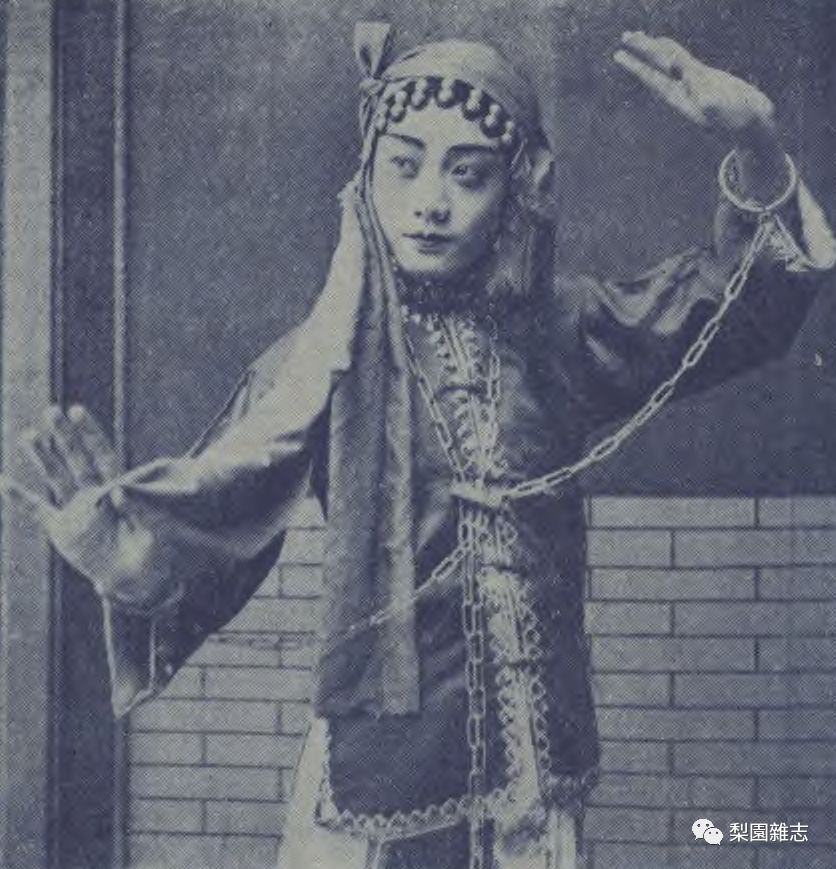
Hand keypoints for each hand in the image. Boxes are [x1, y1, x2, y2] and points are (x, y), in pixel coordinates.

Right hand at [0, 405, 174, 610]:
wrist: (135, 579)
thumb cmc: (154, 552)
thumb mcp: (154, 529)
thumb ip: (141, 509)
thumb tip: (121, 489)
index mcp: (119, 490)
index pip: (103, 455)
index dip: (91, 434)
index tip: (79, 411)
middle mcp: (95, 495)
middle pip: (77, 459)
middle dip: (64, 435)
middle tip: (51, 409)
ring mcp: (77, 511)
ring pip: (57, 478)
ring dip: (43, 456)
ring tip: (29, 433)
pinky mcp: (63, 530)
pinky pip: (38, 511)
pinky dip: (21, 498)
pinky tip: (4, 482)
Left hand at [613, 31, 788, 203]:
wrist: (755, 126)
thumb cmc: (741, 122)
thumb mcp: (724, 110)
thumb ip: (709, 100)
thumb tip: (700, 96)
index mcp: (683, 100)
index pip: (656, 79)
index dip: (638, 66)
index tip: (621, 54)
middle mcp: (685, 92)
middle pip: (659, 68)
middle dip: (642, 53)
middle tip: (625, 37)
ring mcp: (695, 84)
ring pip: (671, 63)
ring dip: (655, 50)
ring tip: (640, 37)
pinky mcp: (707, 79)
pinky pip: (686, 62)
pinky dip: (674, 52)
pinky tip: (666, 46)